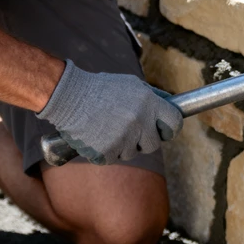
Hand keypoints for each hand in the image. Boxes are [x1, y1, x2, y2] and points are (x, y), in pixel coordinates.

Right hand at [37, 60, 182, 164]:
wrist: (69, 96)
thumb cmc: (101, 89)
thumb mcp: (132, 84)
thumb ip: (153, 97)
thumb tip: (171, 106)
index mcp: (149, 103)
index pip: (174, 123)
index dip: (170, 128)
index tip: (164, 130)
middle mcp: (139, 122)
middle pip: (154, 144)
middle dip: (144, 140)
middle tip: (131, 131)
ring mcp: (124, 139)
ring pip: (132, 153)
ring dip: (123, 145)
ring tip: (108, 128)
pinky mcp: (107, 152)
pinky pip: (113, 158)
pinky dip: (106, 151)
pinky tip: (98, 136)